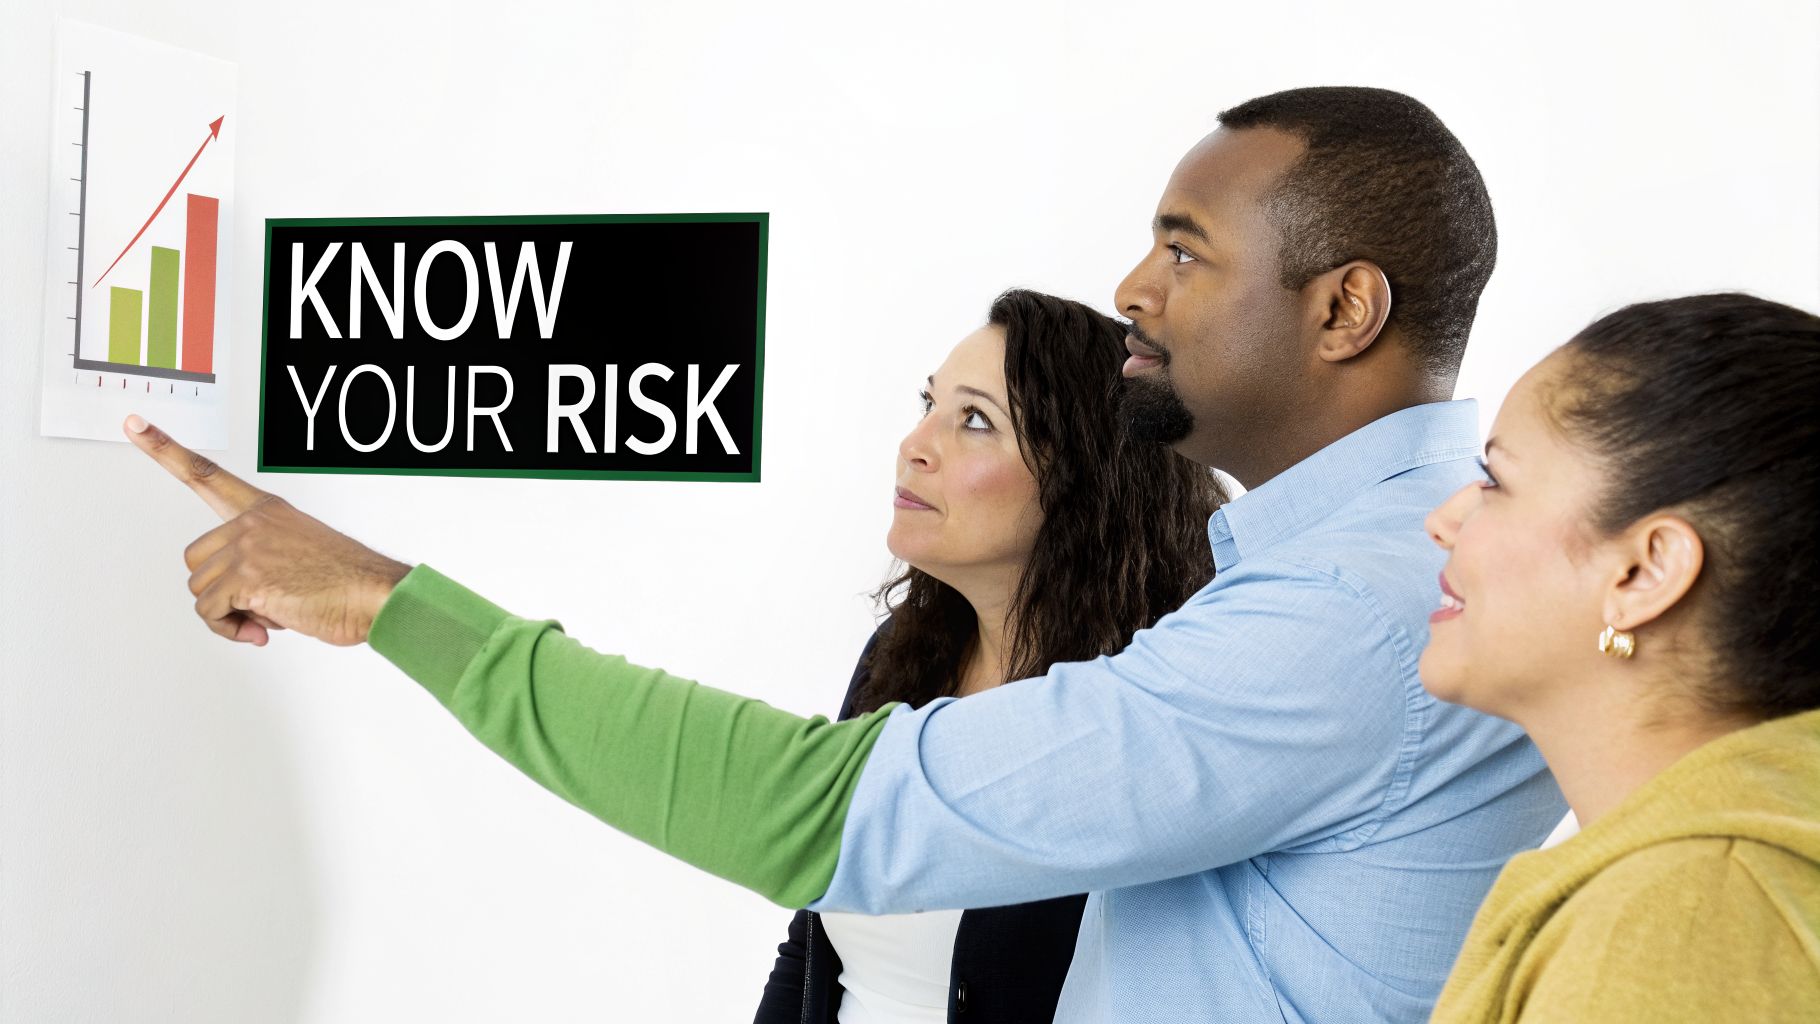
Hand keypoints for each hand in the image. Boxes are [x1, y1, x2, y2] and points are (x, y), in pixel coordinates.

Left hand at [124, 413, 412, 646]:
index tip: (135, 426)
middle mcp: (252, 523)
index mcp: (266, 511)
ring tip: (267, 617)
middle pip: (195, 560)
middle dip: (218, 590)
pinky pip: (212, 612)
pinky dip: (231, 629)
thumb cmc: (347, 582)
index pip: (206, 474)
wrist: (376, 594)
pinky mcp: (247, 578)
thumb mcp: (300, 557)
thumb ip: (261, 565)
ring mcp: (248, 548)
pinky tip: (262, 630)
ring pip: (200, 590)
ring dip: (227, 614)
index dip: (165, 449)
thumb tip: (240, 605)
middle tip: (255, 606)